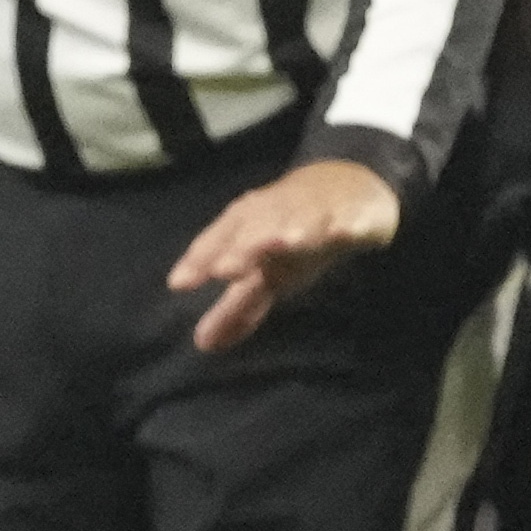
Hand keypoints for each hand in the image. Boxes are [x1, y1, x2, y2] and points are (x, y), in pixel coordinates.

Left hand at [165, 157, 400, 353]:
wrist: (344, 185)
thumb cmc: (291, 234)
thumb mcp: (265, 273)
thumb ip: (236, 308)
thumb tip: (203, 344)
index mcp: (248, 225)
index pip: (219, 241)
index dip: (199, 260)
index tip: (178, 284)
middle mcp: (276, 214)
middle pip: (256, 230)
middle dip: (242, 248)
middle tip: (224, 270)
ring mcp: (315, 211)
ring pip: (301, 219)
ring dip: (292, 229)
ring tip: (285, 241)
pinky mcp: (353, 213)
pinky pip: (351, 218)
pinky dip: (348, 223)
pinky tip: (344, 231)